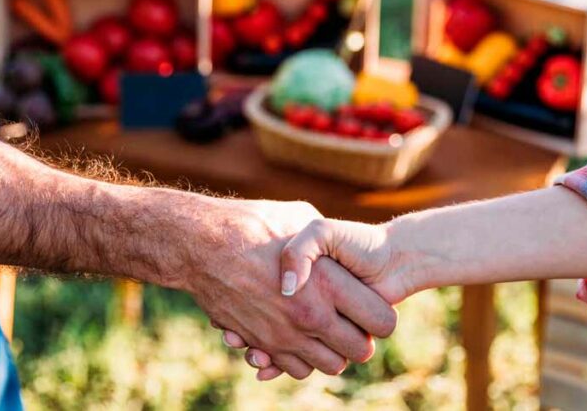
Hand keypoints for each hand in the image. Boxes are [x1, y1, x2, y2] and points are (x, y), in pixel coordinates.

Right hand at [218, 218, 414, 379]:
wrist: (203, 245)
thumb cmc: (253, 225)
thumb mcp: (302, 218)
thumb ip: (327, 241)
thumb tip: (338, 251)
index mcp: (329, 284)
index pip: (383, 322)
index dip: (382, 317)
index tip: (372, 306)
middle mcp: (311, 316)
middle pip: (359, 352)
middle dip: (360, 340)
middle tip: (352, 322)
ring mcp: (286, 335)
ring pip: (330, 366)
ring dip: (332, 352)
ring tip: (325, 331)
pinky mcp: (263, 343)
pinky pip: (296, 369)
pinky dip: (301, 360)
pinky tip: (299, 338)